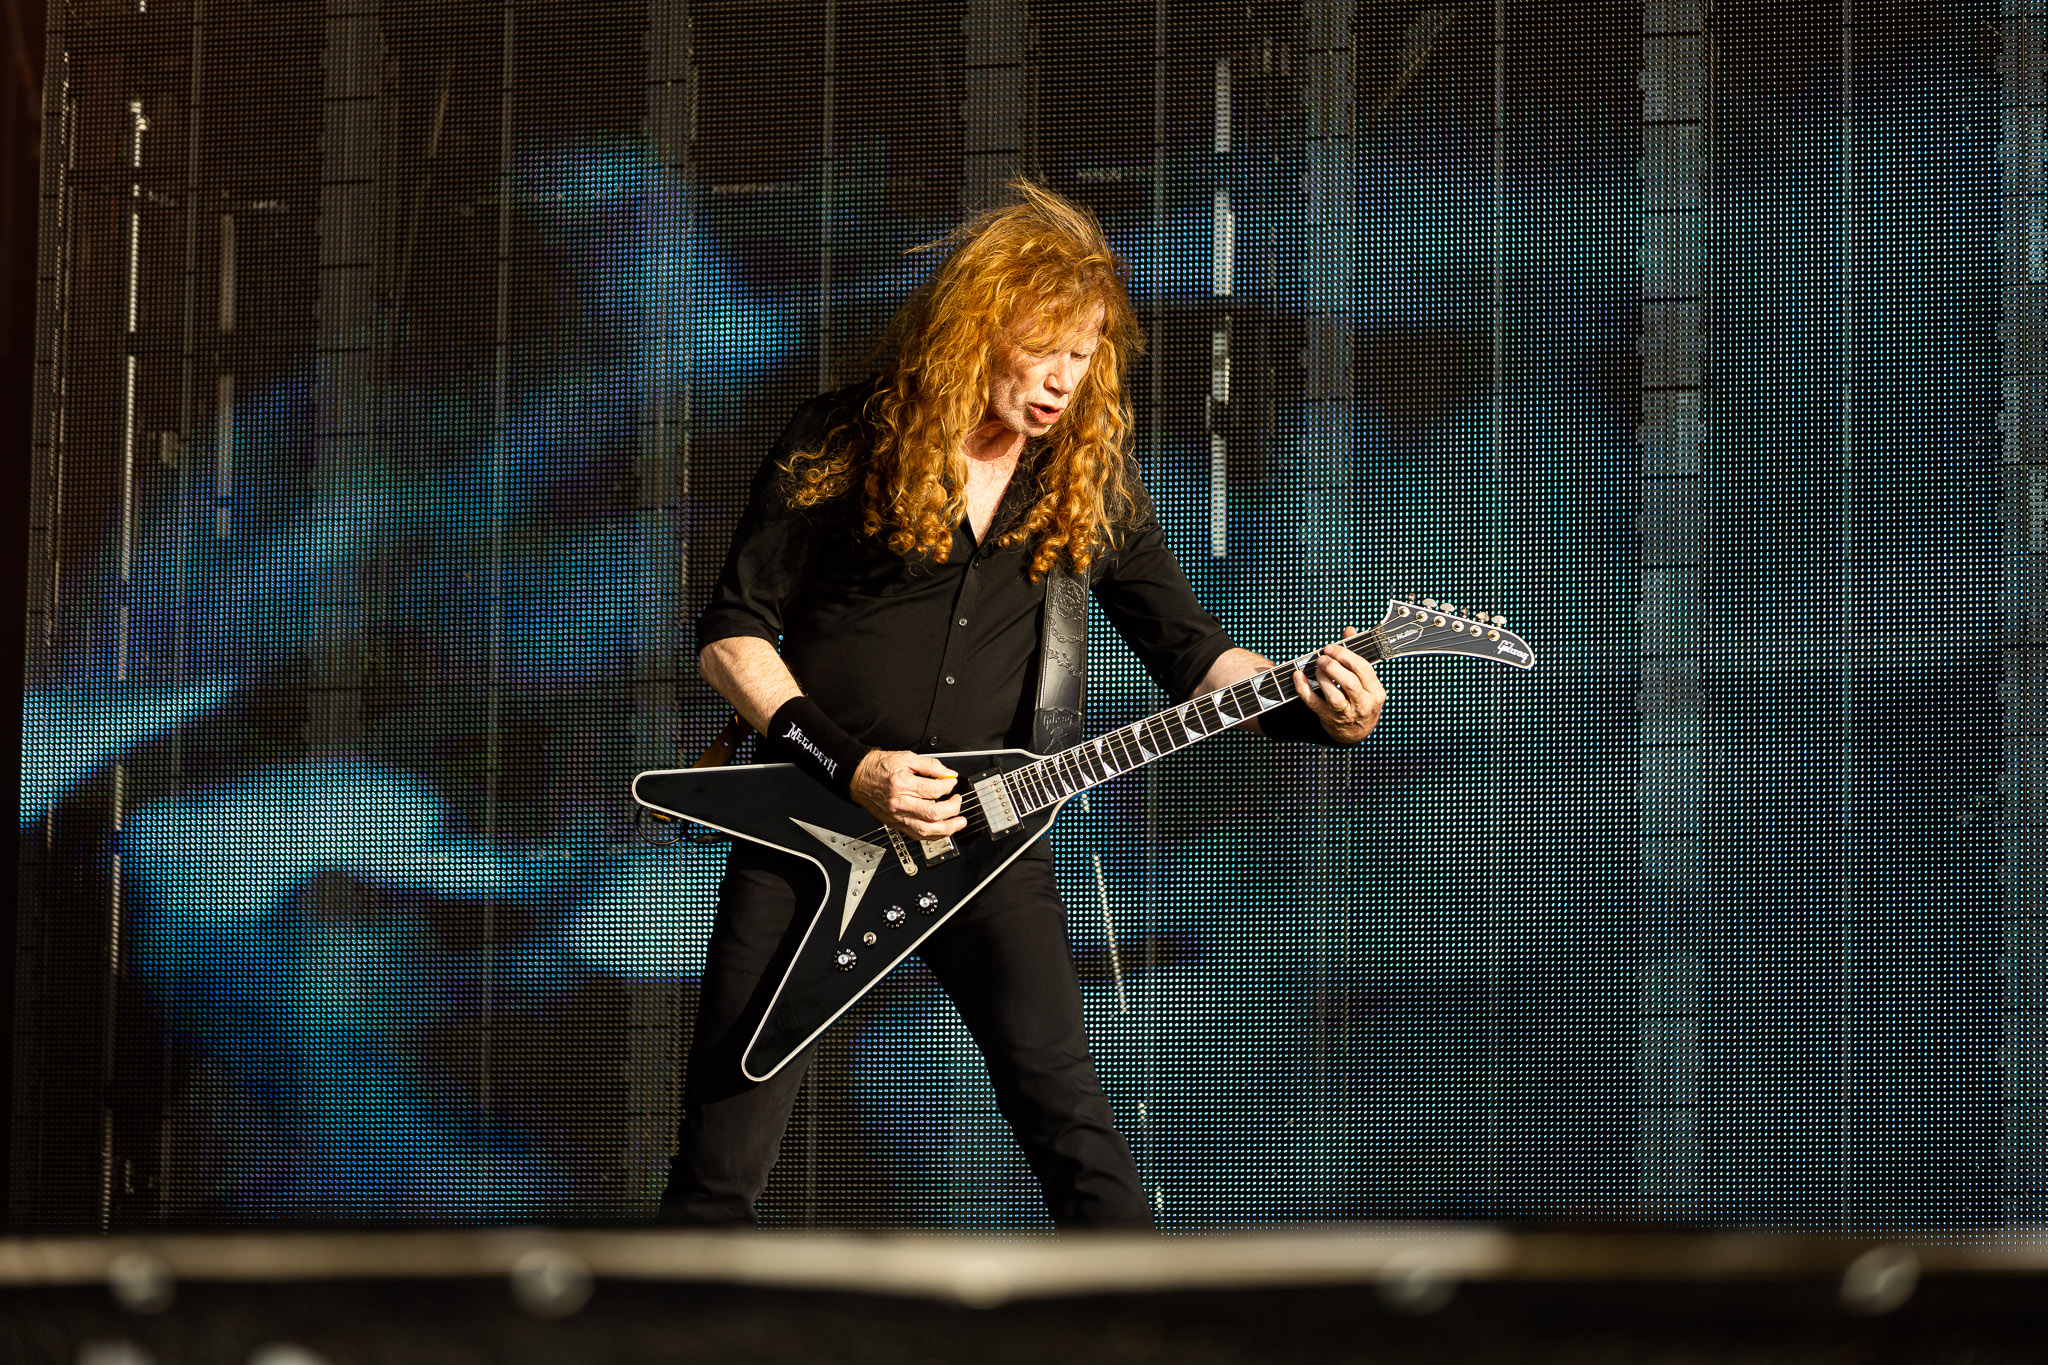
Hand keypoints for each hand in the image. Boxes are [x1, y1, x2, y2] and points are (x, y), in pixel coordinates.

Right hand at [851, 750, 965, 838]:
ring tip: (959, 823)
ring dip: (947, 829)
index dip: (948, 785)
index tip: (952, 781)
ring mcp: (897, 817)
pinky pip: (916, 835)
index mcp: (902, 784)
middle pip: (933, 813)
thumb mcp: (905, 757)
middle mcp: (899, 803)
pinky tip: (942, 830)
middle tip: (958, 801)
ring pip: (926, 830)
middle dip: (952, 809)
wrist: (857, 777)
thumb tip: (947, 773)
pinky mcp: (895, 824)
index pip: (934, 790)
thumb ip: (929, 765)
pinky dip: (932, 835)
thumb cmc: (878, 767)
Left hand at [1294, 627, 1387, 743]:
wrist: (1355, 733)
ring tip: (1316, 666)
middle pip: (1349, 682)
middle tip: (1322, 656)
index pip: (1363, 669)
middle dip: (1333, 665)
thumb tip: (1349, 630)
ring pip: (1333, 696)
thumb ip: (1356, 655)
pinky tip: (1298, 676)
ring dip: (1322, 677)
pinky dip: (1303, 689)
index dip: (1346, 655)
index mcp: (1375, 692)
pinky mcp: (1328, 719)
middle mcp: (1363, 704)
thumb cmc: (1360, 700)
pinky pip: (1314, 703)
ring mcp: (1345, 714)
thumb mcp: (1366, 681)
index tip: (1332, 647)